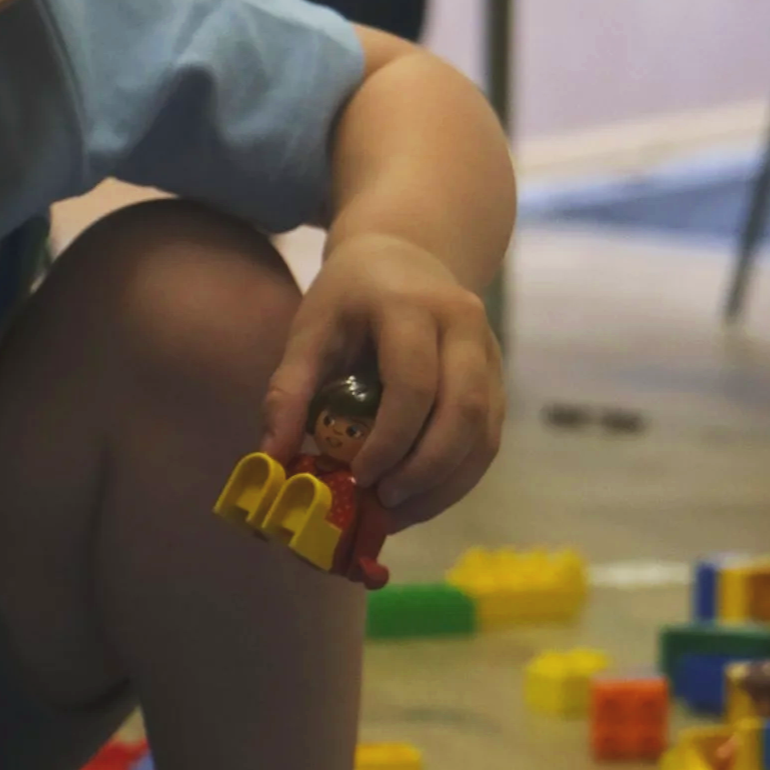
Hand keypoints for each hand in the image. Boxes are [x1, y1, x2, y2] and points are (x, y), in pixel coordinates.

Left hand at [262, 234, 504, 526]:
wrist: (404, 257)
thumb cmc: (348, 300)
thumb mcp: (310, 331)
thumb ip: (289, 392)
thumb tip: (272, 460)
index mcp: (411, 306)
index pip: (414, 383)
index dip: (390, 440)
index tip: (359, 476)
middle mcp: (463, 325)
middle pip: (464, 411)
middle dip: (425, 470)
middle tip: (382, 501)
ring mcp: (489, 352)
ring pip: (485, 433)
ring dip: (445, 484)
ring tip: (397, 511)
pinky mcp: (497, 379)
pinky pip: (488, 439)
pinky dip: (455, 478)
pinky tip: (417, 498)